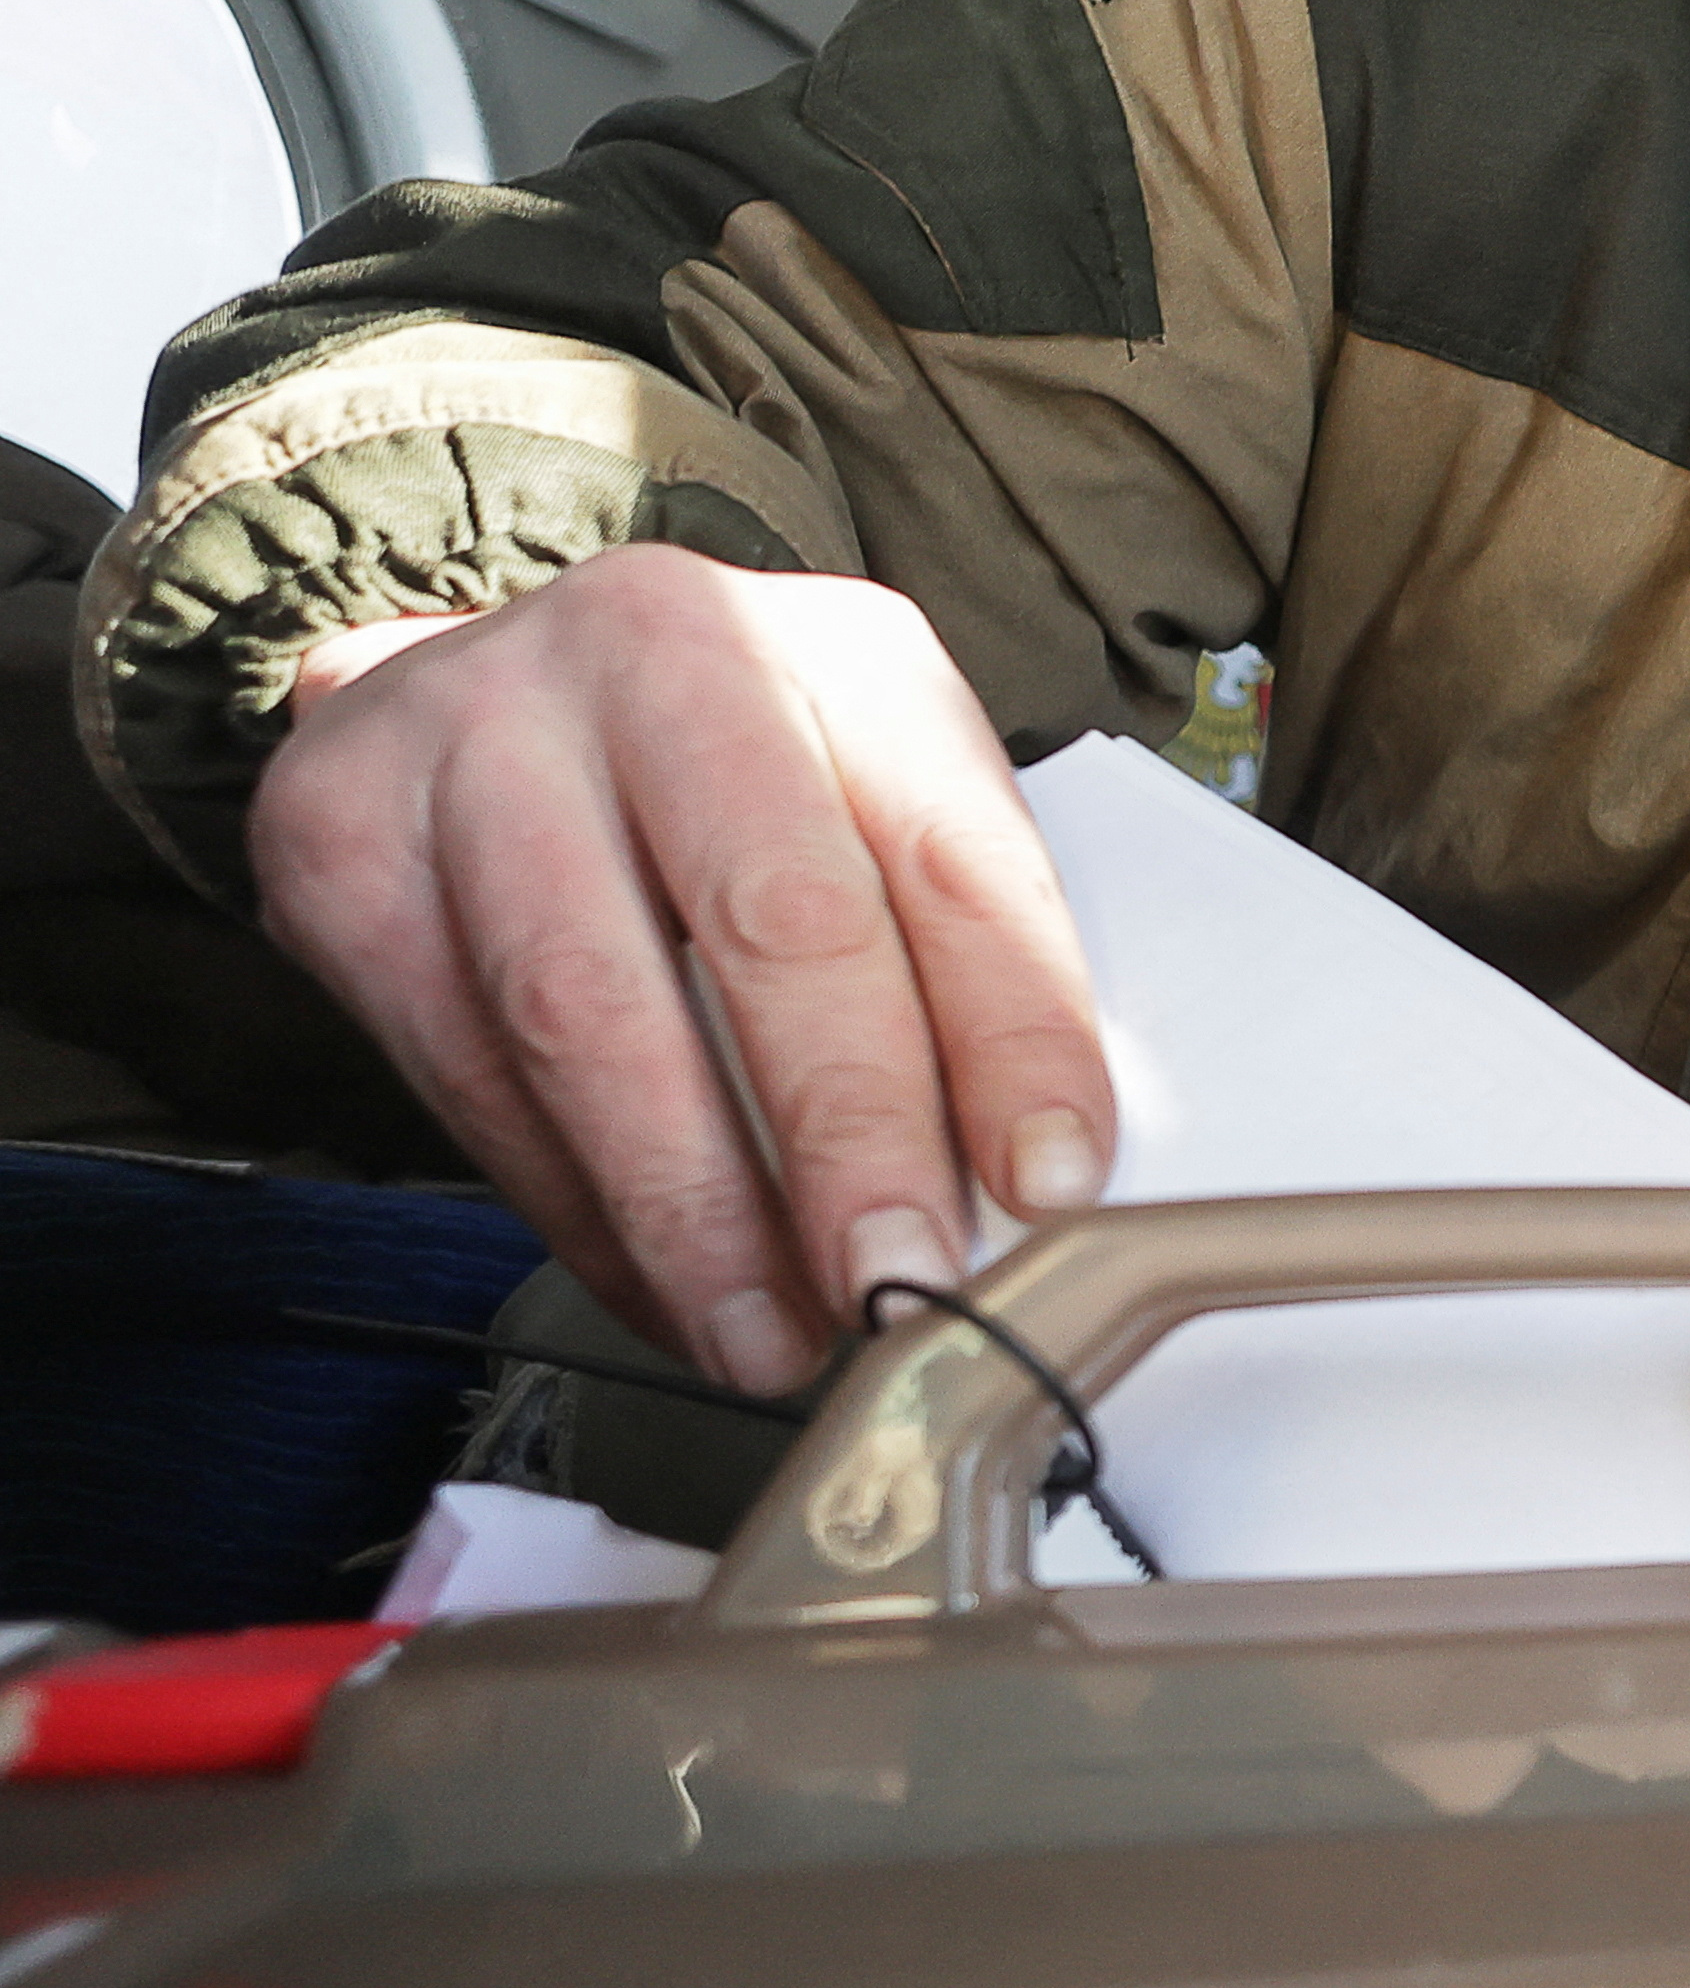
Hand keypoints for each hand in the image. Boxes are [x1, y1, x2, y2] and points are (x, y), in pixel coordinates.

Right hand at [248, 546, 1112, 1393]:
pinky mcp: (341, 842)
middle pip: (776, 919)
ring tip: (772, 1338)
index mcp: (844, 649)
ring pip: (593, 1013)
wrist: (473, 688)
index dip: (1013, 1032)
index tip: (1049, 1183)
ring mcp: (477, 735)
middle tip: (898, 1289)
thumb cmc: (732, 778)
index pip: (957, 857)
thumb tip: (1025, 1183)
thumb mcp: (876, 804)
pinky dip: (580, 1212)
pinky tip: (661, 1290)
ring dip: (696, 1216)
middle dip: (848, 1139)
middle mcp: (659, 656)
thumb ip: (956, 957)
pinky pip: (470, 1071)